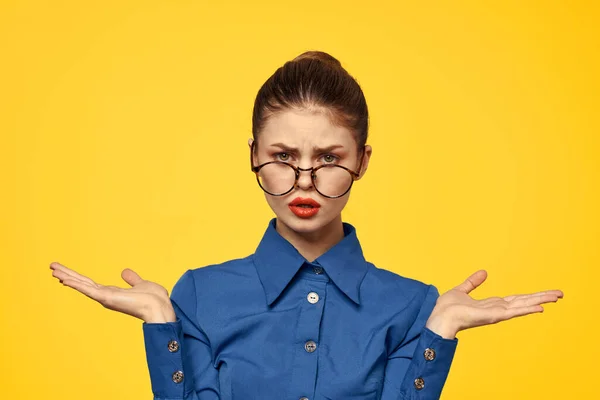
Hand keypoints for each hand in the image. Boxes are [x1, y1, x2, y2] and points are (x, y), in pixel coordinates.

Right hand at [50, 262, 175, 322]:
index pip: (90, 284)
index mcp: (112, 292)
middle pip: (82, 283)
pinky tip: (64, 279)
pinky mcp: (107, 298)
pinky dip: (76, 284)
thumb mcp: (141, 284)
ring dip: (67, 276)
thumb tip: (124, 272)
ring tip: (53, 269)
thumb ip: (132, 279)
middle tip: (52, 267)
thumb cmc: (153, 299)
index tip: (65, 273)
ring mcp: (105, 297)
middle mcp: (106, 296)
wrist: (159, 307)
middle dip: (67, 275)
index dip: (77, 278)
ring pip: (82, 285)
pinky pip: (88, 289)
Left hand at [426, 270, 563, 338]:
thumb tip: (484, 272)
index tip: (545, 294)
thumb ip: (473, 282)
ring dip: (540, 301)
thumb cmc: (447, 308)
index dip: (531, 296)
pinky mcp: (493, 316)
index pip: (516, 299)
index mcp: (492, 304)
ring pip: (523, 306)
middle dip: (542, 298)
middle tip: (560, 294)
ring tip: (556, 297)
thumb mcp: (462, 290)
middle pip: (524, 302)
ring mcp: (497, 314)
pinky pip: (513, 312)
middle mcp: (497, 309)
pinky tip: (540, 308)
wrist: (439, 316)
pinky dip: (527, 309)